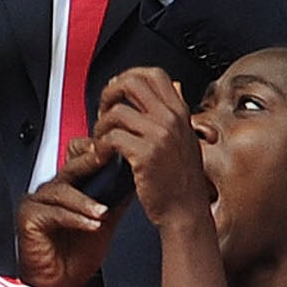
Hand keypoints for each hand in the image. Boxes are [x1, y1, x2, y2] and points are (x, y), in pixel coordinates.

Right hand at [15, 156, 117, 286]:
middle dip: (90, 161)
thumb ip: (115, 201)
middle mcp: (50, 191)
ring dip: (85, 201)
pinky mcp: (28, 218)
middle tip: (107, 157)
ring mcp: (37, 202)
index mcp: (68, 188)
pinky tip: (90, 225)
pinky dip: (74, 218)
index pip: (79, 161)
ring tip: (102, 212)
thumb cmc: (75, 258)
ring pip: (62, 191)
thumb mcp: (104, 223)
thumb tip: (133, 182)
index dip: (95, 153)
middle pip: (70, 168)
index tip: (117, 150)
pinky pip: (54, 213)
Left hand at [92, 64, 209, 228]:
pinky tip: (102, 157)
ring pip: (117, 111)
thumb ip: (172, 116)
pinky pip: (112, 137)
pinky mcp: (146, 154)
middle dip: (109, 93)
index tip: (117, 92)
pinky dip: (100, 146)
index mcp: (180, 112)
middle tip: (103, 112)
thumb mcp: (185, 139)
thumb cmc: (181, 182)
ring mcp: (160, 135)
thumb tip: (167, 89)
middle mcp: (172, 119)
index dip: (128, 77)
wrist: (186, 212)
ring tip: (101, 141)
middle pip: (132, 82)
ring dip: (101, 125)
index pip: (153, 74)